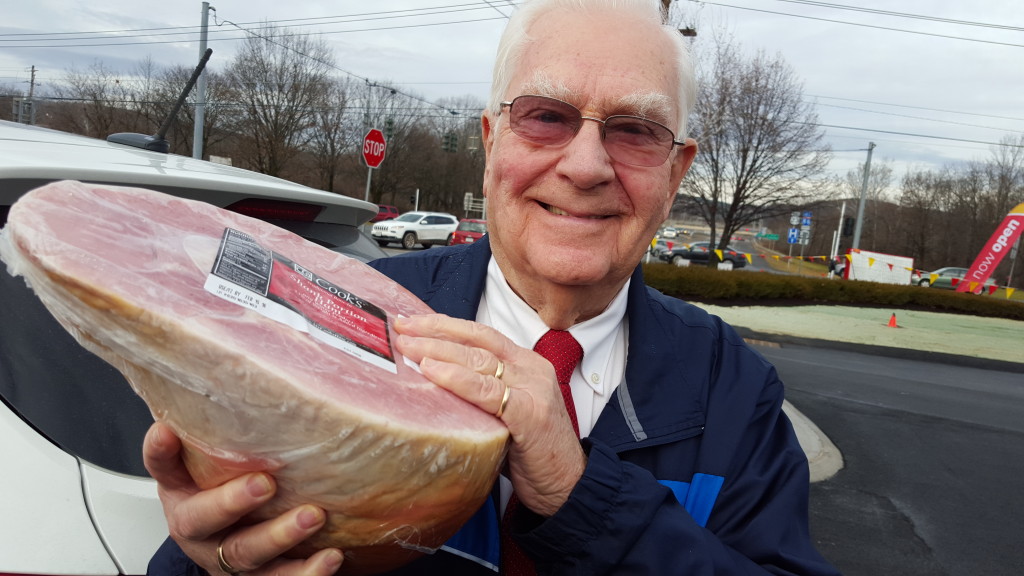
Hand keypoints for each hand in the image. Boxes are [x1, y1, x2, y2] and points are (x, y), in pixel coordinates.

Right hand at [143, 422, 343, 574]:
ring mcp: (226, 558)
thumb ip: (217, 431)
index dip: (160, 452)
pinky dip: (307, 571)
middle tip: (264, 482)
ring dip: (281, 535)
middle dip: (232, 502)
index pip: (163, 468)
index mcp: (181, 494)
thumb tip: (236, 374)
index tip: (167, 432)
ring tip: (312, 516)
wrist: (226, 550)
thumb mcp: (209, 463)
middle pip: (204, 519)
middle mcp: (198, 529)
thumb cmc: (222, 494)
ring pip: (247, 553)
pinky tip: (330, 556)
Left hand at [393, 314, 585, 516]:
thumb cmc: (532, 454)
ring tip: (408, 348)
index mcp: (526, 365)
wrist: (568, 486)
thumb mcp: (505, 414)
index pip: (482, 335)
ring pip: (480, 361)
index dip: (446, 325)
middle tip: (401, 329)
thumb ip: (480, 395)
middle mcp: (531, 370)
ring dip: (439, 351)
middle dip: (435, 332)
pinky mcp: (531, 414)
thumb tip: (430, 383)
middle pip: (477, 341)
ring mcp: (533, 390)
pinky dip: (458, 380)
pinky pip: (489, 392)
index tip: (412, 323)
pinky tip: (433, 372)